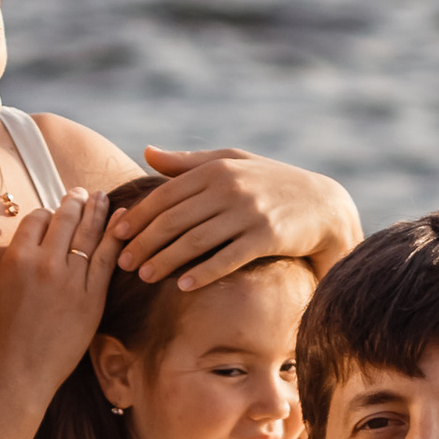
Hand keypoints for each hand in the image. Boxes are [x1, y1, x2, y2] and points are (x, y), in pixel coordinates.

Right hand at [0, 193, 123, 408]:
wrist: (17, 373)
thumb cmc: (1, 337)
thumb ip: (16, 261)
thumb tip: (31, 244)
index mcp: (17, 258)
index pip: (37, 218)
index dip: (46, 213)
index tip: (53, 213)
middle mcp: (45, 263)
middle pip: (65, 219)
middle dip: (75, 202)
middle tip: (82, 193)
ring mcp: (71, 280)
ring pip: (88, 233)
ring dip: (96, 210)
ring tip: (101, 197)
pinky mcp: (92, 298)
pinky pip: (107, 258)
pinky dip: (116, 235)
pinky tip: (123, 219)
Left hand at [128, 150, 358, 290]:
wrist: (323, 204)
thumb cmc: (269, 183)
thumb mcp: (231, 163)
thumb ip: (188, 162)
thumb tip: (146, 153)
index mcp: (216, 169)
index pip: (166, 194)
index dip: (138, 216)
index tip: (115, 234)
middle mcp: (230, 188)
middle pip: (175, 219)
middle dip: (144, 242)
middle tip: (122, 263)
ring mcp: (249, 212)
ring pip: (196, 240)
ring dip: (166, 260)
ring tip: (144, 277)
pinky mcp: (267, 237)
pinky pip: (227, 258)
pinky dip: (203, 272)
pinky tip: (183, 286)